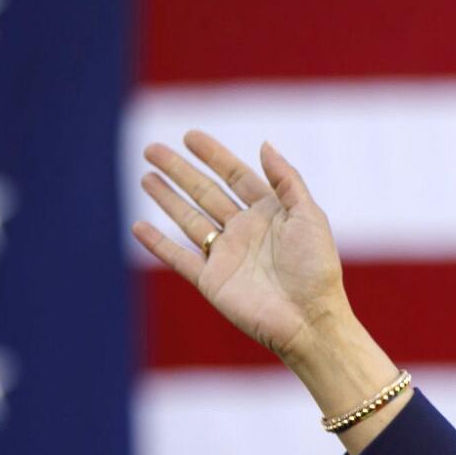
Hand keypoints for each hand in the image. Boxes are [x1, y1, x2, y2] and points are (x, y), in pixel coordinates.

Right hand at [131, 130, 348, 363]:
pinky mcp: (211, 280)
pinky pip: (178, 257)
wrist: (309, 319)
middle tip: (151, 150)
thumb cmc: (316, 268)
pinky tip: (139, 226)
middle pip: (204, 192)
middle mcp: (244, 230)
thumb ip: (286, 180)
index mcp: (270, 213)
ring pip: (188, 219)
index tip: (189, 135)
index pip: (235, 176)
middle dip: (179, 170)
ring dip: (166, 198)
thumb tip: (264, 145)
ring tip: (146, 176)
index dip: (213, 155)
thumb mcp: (309, 216)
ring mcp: (225, 255)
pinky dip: (158, 243)